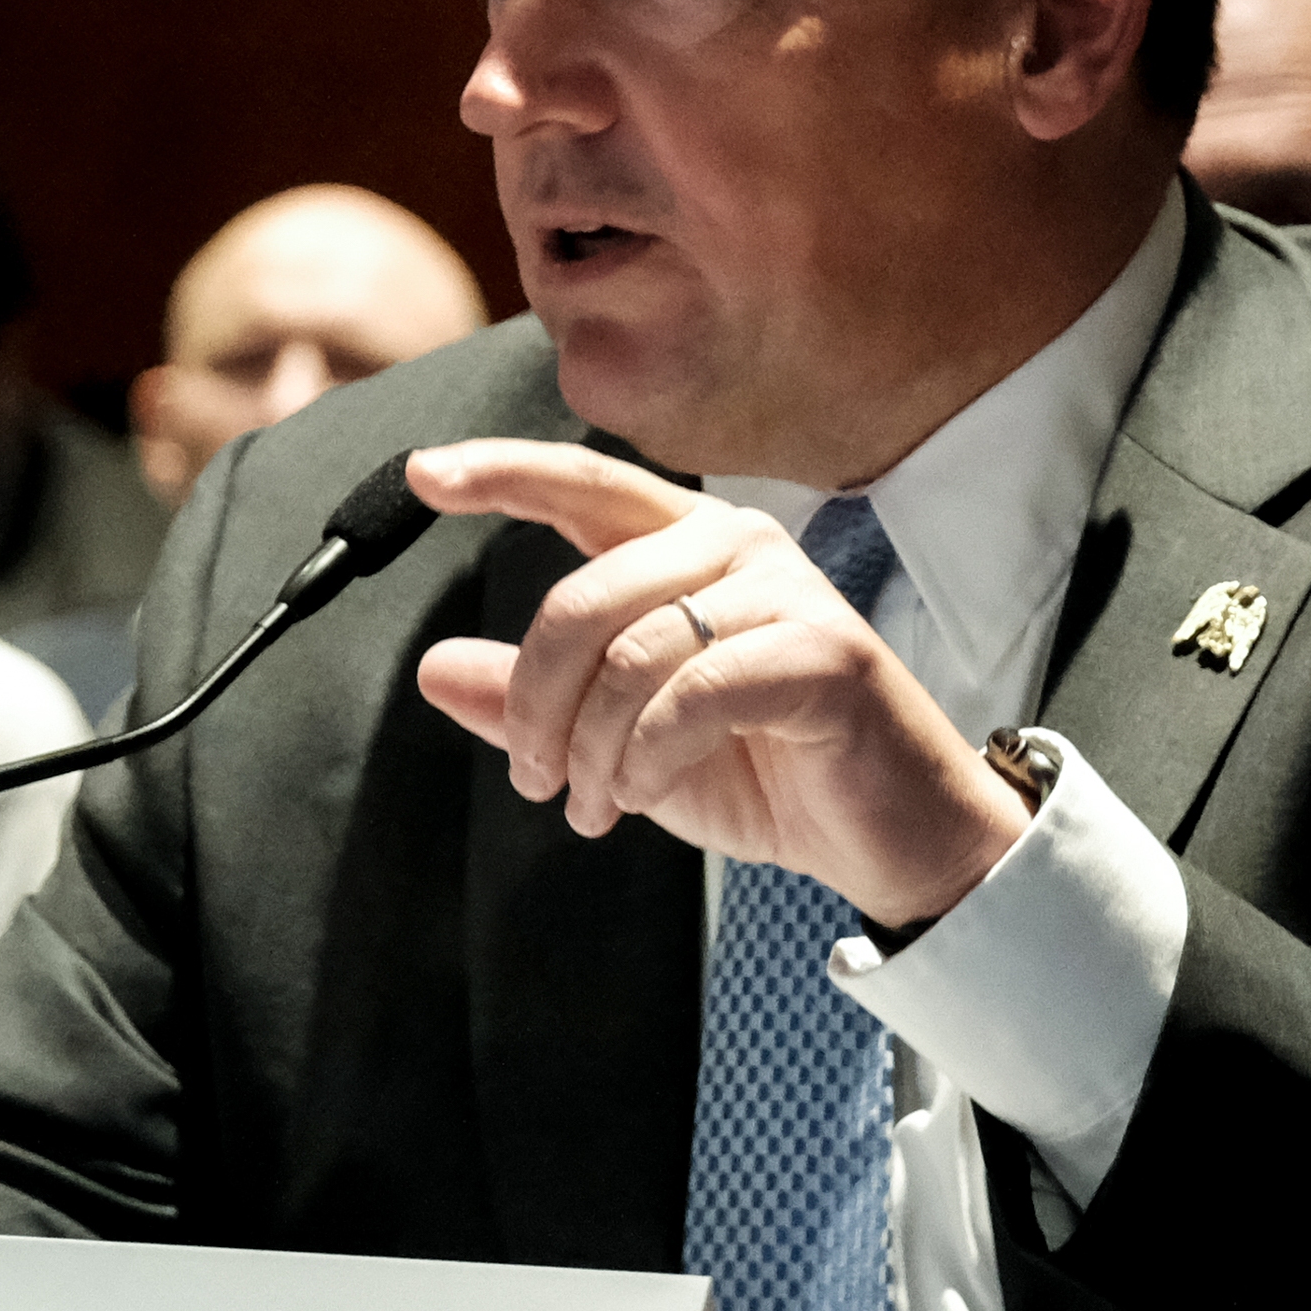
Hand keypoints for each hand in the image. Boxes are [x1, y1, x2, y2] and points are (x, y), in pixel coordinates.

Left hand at [409, 439, 1025, 925]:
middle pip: (583, 596)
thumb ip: (539, 704)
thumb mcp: (622, 743)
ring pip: (632, 652)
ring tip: (598, 805)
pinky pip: (692, 692)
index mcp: (690, 547)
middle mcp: (737, 546)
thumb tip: (435, 669)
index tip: (425, 473)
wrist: (885, 837)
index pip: (584, 486)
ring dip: (594, 749)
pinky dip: (648, 756)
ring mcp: (787, 593)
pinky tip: (646, 794)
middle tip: (537, 781)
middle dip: (537, 702)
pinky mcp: (823, 653)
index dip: (503, 473)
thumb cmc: (767, 773)